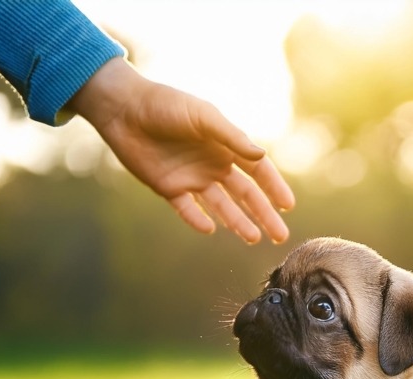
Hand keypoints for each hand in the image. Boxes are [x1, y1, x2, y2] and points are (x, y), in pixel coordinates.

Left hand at [68, 58, 294, 243]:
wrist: (124, 109)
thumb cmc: (166, 104)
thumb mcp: (203, 116)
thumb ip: (232, 137)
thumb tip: (261, 155)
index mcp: (225, 146)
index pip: (258, 171)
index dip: (274, 188)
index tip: (288, 206)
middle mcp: (213, 165)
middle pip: (245, 195)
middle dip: (264, 215)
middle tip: (280, 236)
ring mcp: (193, 179)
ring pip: (222, 207)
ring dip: (238, 223)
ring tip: (254, 239)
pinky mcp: (170, 189)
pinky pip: (188, 210)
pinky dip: (199, 220)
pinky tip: (211, 229)